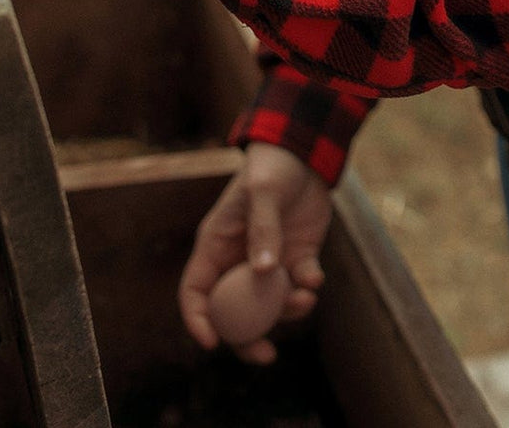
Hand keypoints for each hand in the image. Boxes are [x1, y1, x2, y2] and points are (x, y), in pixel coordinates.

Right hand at [180, 142, 332, 363]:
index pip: (195, 291)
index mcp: (216, 246)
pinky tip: (314, 279)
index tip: (213, 341)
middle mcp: (238, 260)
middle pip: (233, 312)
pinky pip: (299, 285)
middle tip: (266, 355)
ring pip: (269, 305)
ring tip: (304, 299)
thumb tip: (262, 273)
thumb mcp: (263, 193)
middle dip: (247, 339)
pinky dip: (307, 288)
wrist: (305, 153)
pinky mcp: (297, 257)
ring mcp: (268, 262)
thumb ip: (263, 230)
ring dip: (286, 311)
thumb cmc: (272, 167)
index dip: (198, 319)